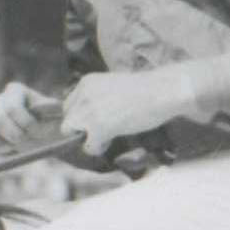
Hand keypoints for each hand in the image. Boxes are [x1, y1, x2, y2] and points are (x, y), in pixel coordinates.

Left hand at [54, 66, 186, 157]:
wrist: (161, 91)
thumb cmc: (145, 89)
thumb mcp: (113, 86)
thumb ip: (98, 97)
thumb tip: (91, 116)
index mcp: (87, 82)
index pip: (69, 104)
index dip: (81, 117)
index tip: (94, 122)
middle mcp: (83, 95)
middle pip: (68, 119)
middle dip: (81, 128)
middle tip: (99, 132)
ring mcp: (89, 111)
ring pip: (71, 132)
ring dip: (87, 138)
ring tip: (105, 137)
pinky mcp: (99, 127)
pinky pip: (88, 146)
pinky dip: (98, 147)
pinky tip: (111, 140)